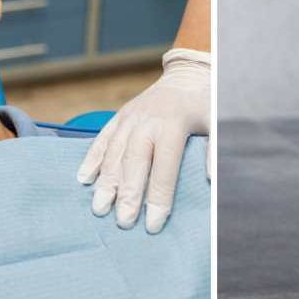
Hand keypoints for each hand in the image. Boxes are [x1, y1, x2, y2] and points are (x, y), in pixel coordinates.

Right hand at [78, 48, 209, 232]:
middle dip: (127, 193)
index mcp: (173, 125)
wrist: (186, 75)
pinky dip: (92, 158)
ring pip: (114, 152)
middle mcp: (148, 121)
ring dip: (105, 181)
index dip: (158, 197)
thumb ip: (213, 151)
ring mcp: (130, 117)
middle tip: (122, 221)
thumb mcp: (215, 122)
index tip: (152, 224)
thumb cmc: (203, 105)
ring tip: (99, 208)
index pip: (164, 168)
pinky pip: (102, 138)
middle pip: (134, 162)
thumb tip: (210, 180)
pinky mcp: (120, 115)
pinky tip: (83, 179)